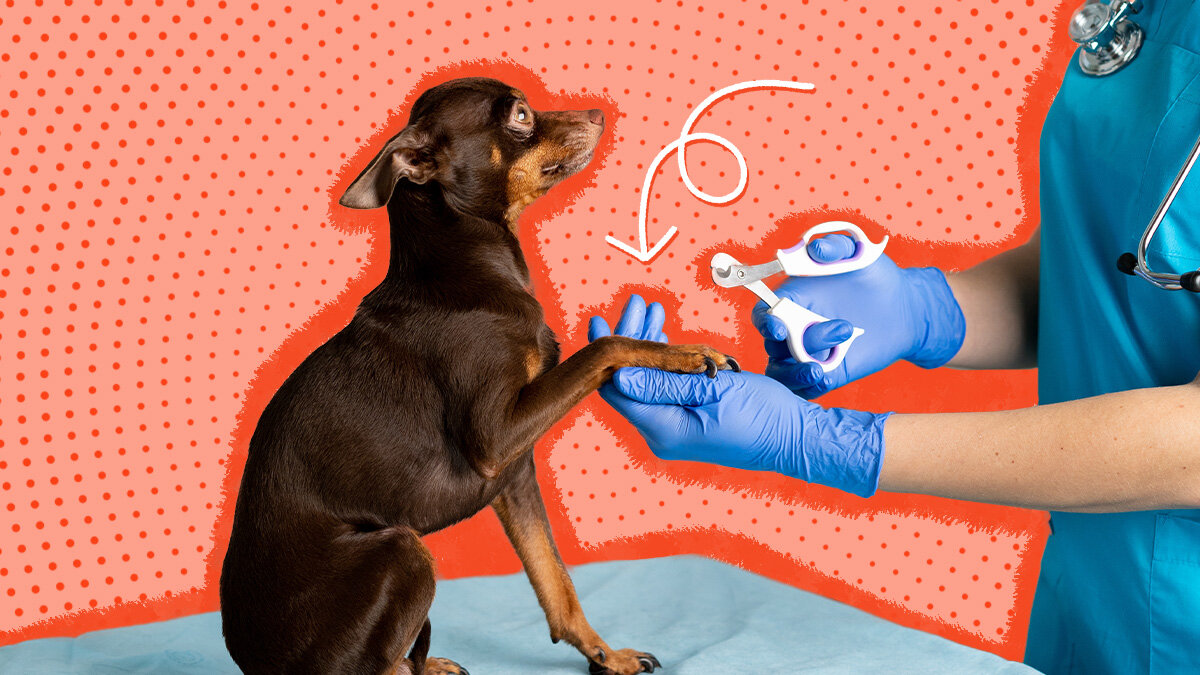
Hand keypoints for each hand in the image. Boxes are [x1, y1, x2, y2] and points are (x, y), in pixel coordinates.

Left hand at [589, 295, 889, 497]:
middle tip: (635, 305)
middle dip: (629, 340)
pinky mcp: (687, 422)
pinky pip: (663, 389)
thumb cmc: (764, 415)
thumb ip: (665, 382)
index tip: (602, 321)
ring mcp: (674, 429)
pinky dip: (664, 361)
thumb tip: (619, 375)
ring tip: (651, 310)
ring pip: (646, 382)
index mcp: (665, 429)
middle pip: (629, 383)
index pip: (617, 390)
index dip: (607, 354)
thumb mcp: (714, 390)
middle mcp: (663, 433)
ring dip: (648, 346)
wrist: (796, 439)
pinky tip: (665, 335)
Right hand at [753, 234, 964, 397]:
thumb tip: (814, 249)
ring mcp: (809, 353)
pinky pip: (804, 388)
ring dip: (795, 373)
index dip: (764, 322)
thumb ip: (835, 246)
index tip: (779, 327)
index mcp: (792, 300)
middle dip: (796, 343)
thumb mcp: (859, 253)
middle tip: (843, 328)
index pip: (763, 314)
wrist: (905, 308)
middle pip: (773, 345)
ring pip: (782, 372)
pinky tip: (824, 376)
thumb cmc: (875, 277)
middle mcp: (794, 328)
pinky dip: (807, 386)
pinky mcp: (826, 372)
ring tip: (820, 370)